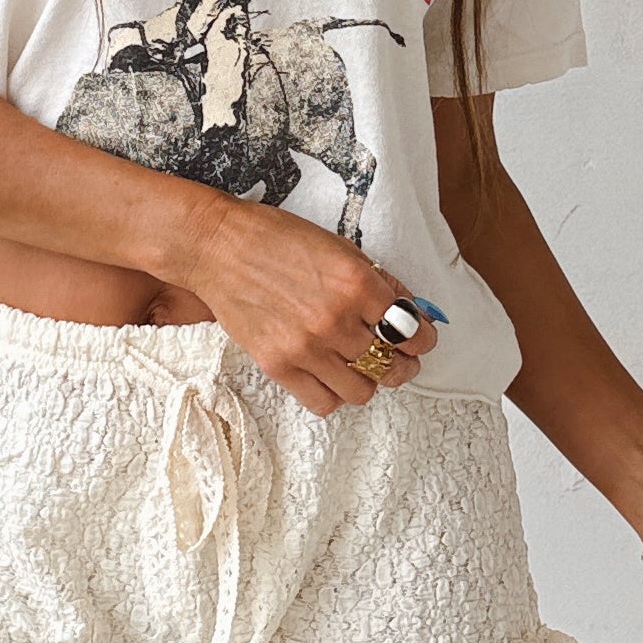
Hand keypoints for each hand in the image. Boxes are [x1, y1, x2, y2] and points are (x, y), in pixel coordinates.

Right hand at [179, 204, 434, 418]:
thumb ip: (377, 282)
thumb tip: (409, 312)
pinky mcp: (279, 366)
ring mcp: (307, 347)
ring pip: (362, 391)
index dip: (424, 340)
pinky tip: (331, 375)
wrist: (218, 247)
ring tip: (361, 368)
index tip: (420, 340)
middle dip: (403, 364)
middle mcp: (336, 320)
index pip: (412, 330)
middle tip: (398, 358)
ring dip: (368, 382)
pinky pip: (324, 403)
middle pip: (392, 366)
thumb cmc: (276, 239)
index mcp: (357, 283)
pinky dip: (334, 394)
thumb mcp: (340, 248)